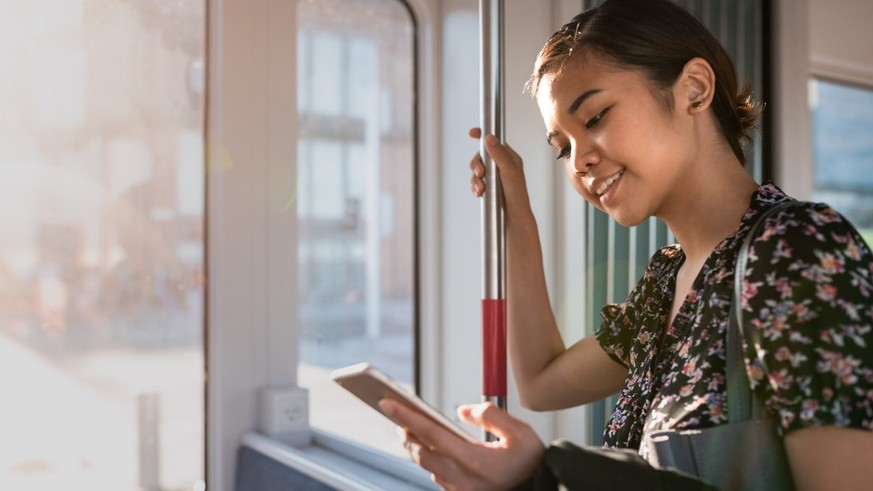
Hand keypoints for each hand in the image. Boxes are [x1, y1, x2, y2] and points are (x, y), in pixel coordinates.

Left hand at [379, 399, 544, 490]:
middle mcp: (463, 479)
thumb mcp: (521, 434)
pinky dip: (429, 460)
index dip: (408, 416)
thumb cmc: (530, 464)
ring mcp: (460, 490)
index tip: (389, 403)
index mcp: (475, 461)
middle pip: (421, 452)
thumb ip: (492, 416)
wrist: (538, 490)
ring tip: (409, 429)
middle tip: (395, 413)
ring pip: (426, 466)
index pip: (432, 433)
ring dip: (415, 447)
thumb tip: (463, 412)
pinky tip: (429, 448)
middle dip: (406, 432)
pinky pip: (437, 477)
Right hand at [468, 128, 531, 215]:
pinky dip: (475, 187)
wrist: (514, 218)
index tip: (472, 133)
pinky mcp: (488, 187)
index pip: (494, 142)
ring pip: (476, 170)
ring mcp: (494, 177)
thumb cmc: (517, 195)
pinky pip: (475, 182)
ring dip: (475, 179)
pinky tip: (480, 194)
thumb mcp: (509, 171)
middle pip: (481, 156)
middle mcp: (501, 165)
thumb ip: (499, 154)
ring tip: (480, 190)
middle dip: (477, 165)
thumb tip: (488, 137)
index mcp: (509, 158)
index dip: (482, 135)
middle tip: (480, 174)